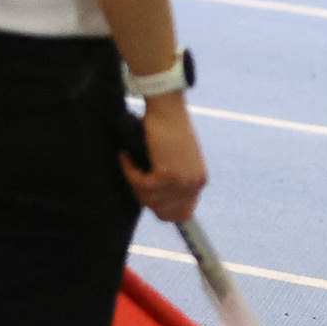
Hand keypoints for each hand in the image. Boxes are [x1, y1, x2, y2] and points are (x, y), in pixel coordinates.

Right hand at [123, 95, 206, 224]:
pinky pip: (141, 185)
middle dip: (144, 197)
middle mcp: (195, 184)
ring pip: (149, 199)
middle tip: (135, 177)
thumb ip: (171, 183)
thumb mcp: (175, 162)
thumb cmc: (167, 131)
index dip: (162, 211)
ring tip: (132, 162)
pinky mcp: (168, 174)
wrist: (168, 111)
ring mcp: (183, 181)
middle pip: (163, 212)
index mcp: (199, 182)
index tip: (149, 201)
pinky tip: (127, 157)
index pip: (182, 215)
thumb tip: (156, 205)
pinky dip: (130, 172)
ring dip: (135, 182)